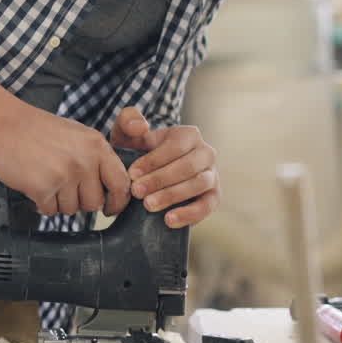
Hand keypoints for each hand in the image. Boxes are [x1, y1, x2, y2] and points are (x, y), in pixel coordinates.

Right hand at [0, 101, 131, 217]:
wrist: (3, 123)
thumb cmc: (36, 129)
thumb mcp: (77, 135)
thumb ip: (96, 158)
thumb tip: (110, 188)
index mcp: (96, 146)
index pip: (120, 183)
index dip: (117, 201)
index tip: (110, 209)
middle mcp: (84, 161)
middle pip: (94, 203)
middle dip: (78, 201)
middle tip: (63, 186)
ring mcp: (64, 175)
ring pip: (71, 210)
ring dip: (57, 201)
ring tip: (46, 179)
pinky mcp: (44, 188)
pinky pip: (50, 211)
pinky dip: (41, 203)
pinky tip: (35, 185)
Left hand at [109, 106, 219, 228]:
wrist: (148, 174)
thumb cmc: (138, 151)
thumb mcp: (128, 134)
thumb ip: (128, 121)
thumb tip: (141, 126)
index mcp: (189, 134)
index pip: (175, 146)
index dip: (153, 161)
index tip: (132, 174)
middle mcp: (206, 153)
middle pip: (188, 166)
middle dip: (160, 180)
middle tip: (137, 192)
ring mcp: (212, 175)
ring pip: (199, 184)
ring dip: (173, 196)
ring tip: (149, 206)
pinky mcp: (213, 197)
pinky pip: (207, 206)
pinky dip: (189, 214)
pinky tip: (168, 220)